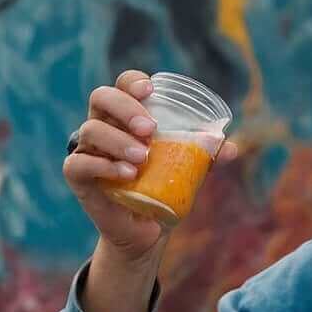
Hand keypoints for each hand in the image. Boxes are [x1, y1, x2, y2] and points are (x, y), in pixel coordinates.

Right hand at [62, 70, 240, 263]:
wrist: (147, 231)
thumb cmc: (163, 189)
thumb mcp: (187, 171)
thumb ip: (204, 157)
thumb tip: (232, 148)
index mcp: (125, 117)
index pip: (122, 86)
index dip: (132, 81)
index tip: (149, 90)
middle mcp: (103, 127)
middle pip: (101, 98)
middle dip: (125, 107)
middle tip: (149, 129)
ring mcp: (88, 150)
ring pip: (91, 130)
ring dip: (118, 140)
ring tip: (142, 158)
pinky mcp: (78, 177)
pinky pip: (79, 164)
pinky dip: (102, 166)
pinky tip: (126, 174)